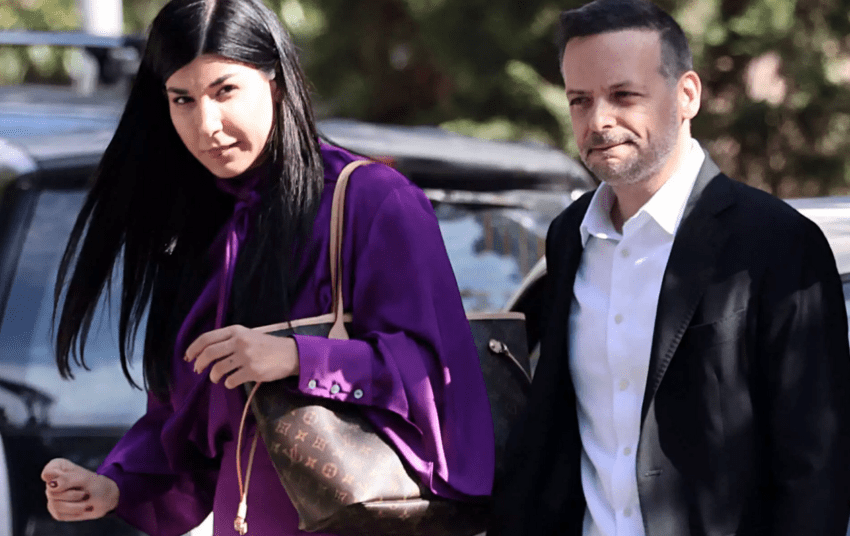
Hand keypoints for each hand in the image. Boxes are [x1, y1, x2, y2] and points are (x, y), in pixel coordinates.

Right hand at [41, 458, 118, 520]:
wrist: (106, 499)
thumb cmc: (96, 485)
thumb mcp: (85, 479)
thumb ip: (67, 479)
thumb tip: (51, 484)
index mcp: (58, 467)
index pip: (48, 472)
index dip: (59, 478)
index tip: (73, 479)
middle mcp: (52, 481)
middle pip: (52, 492)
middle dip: (72, 494)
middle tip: (84, 492)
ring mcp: (52, 496)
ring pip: (54, 504)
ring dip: (75, 505)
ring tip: (85, 500)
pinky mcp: (55, 509)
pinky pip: (58, 514)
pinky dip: (74, 512)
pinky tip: (81, 507)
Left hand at [185, 324, 299, 387]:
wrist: (290, 354)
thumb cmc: (267, 345)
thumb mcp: (248, 335)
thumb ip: (229, 339)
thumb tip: (205, 352)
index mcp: (236, 331)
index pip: (207, 338)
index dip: (193, 348)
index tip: (187, 357)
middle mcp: (240, 342)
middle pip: (209, 353)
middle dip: (199, 364)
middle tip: (197, 370)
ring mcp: (246, 357)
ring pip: (218, 369)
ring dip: (213, 376)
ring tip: (216, 378)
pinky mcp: (253, 371)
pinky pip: (231, 380)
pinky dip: (228, 383)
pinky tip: (231, 382)